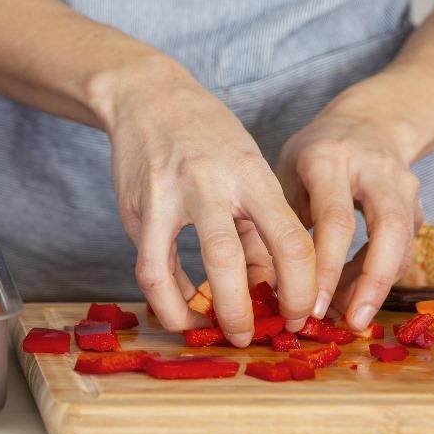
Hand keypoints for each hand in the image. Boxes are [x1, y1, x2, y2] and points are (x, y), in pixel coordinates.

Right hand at [106, 60, 316, 345]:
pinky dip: (163, 293)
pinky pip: (147, 264)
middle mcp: (208, 184)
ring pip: (170, 268)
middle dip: (240, 312)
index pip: (290, 242)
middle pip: (227, 260)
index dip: (299, 290)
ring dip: (189, 312)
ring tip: (204, 329)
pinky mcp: (134, 206)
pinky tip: (179, 303)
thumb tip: (271, 286)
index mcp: (251, 175)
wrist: (148, 96)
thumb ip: (260, 224)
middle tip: (250, 337)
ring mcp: (164, 195)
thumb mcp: (248, 167)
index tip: (299, 315)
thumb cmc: (209, 135)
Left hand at [276, 102, 422, 330]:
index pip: (335, 219)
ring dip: (378, 286)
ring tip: (350, 319)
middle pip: (386, 231)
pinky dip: (381, 275)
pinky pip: (405, 247)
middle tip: (348, 322)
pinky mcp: (418, 202)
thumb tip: (260, 285)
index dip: (325, 267)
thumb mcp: (283, 172)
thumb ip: (275, 221)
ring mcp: (402, 184)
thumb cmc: (314, 154)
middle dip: (368, 282)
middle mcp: (373, 169)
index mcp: (328, 159)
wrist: (369, 122)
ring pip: (404, 243)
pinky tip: (355, 296)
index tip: (309, 305)